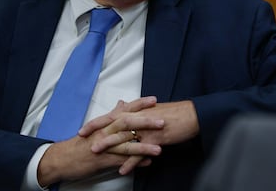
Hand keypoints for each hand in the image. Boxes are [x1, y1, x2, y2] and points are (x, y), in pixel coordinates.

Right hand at [37, 96, 163, 186]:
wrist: (62, 158)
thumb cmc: (80, 143)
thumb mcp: (97, 127)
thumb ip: (112, 115)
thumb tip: (122, 103)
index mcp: (106, 123)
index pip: (125, 110)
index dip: (140, 105)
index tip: (154, 100)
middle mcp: (106, 132)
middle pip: (128, 123)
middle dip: (146, 122)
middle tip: (162, 121)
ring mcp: (104, 146)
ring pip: (126, 144)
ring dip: (144, 146)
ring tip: (159, 148)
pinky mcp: (103, 160)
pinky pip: (121, 162)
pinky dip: (134, 162)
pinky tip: (147, 163)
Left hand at [81, 100, 199, 153]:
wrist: (191, 116)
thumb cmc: (175, 114)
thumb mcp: (153, 110)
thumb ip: (137, 111)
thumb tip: (125, 106)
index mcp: (139, 111)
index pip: (114, 115)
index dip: (98, 121)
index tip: (84, 128)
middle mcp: (140, 118)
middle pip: (115, 123)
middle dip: (98, 130)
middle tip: (83, 137)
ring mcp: (147, 128)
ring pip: (125, 135)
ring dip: (109, 144)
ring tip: (96, 152)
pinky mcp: (156, 139)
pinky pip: (141, 152)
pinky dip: (131, 161)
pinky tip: (123, 169)